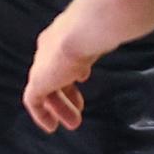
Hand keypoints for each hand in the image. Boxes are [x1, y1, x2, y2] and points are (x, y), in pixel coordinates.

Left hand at [25, 14, 97, 133]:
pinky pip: (34, 101)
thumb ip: (103, 39)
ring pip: (46, 88)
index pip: (62, 55)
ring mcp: (42, 63)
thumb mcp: (102, 33)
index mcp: (62, 33)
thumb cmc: (100, 27)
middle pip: (54, 74)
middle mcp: (49, 47)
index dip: (72, 69)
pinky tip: (51, 126)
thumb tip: (118, 36)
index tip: (82, 79)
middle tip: (79, 108)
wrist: (86, 28)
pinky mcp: (37, 80)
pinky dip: (42, 114)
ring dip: (61, 106)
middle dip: (67, 93)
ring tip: (73, 122)